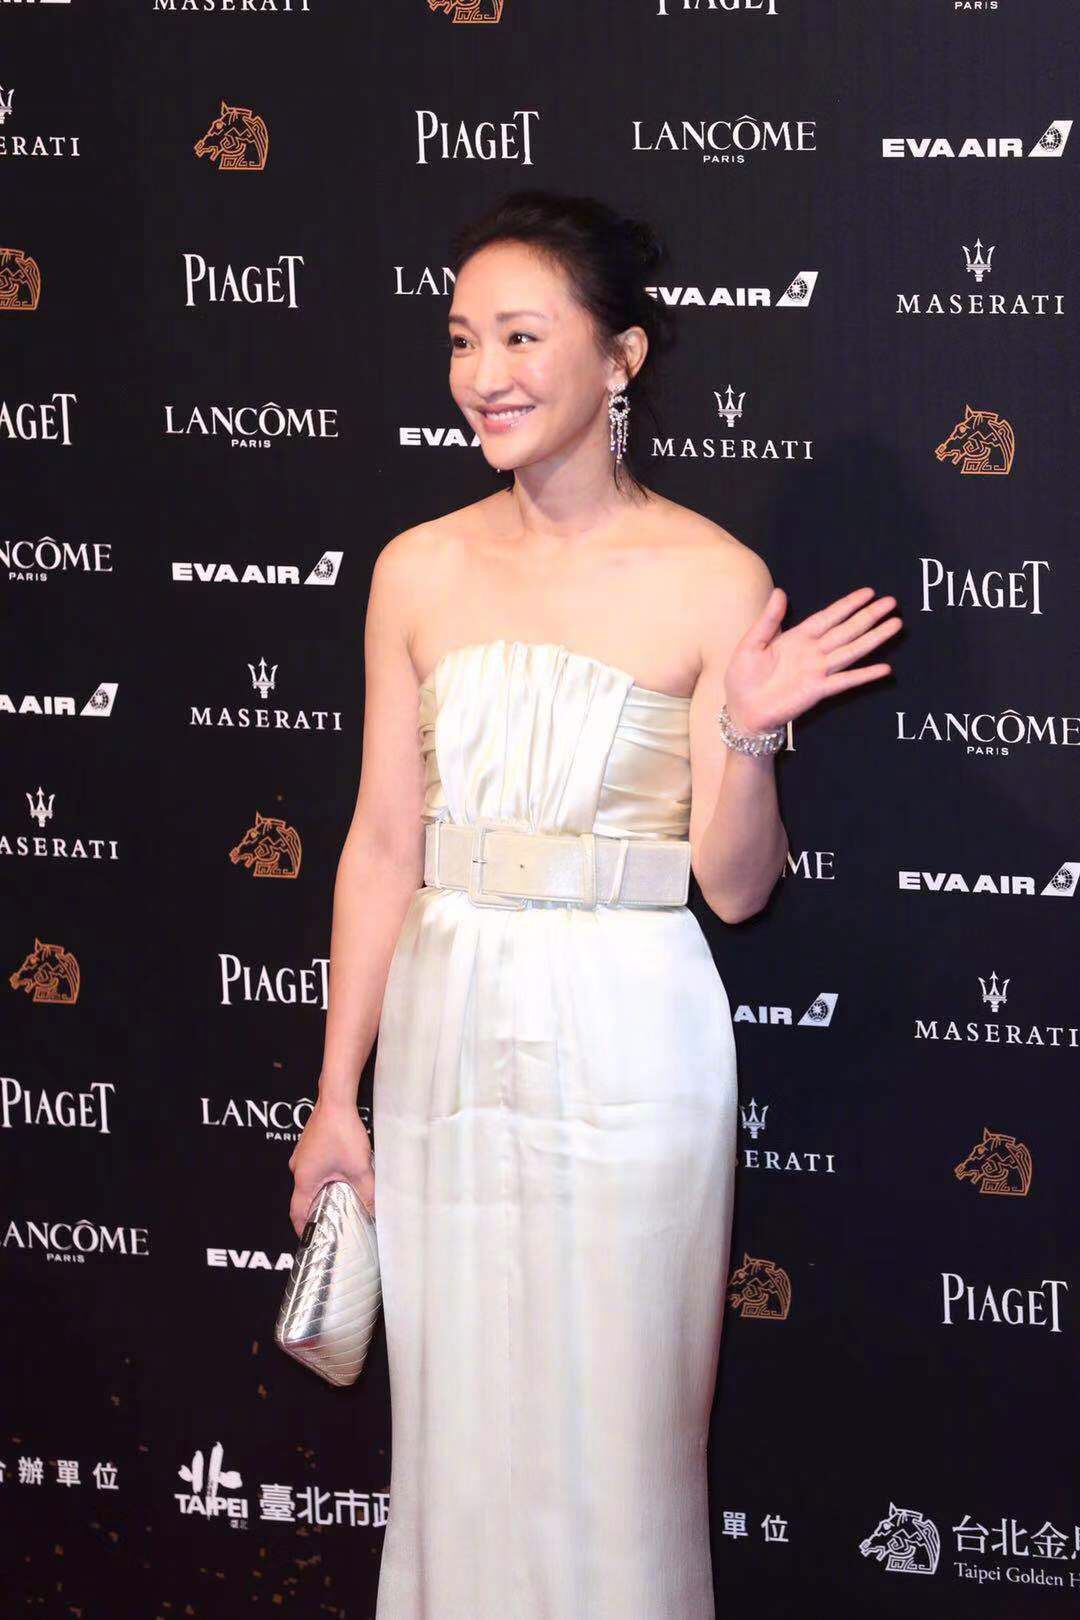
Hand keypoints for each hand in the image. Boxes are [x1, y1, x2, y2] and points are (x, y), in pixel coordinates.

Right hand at [287, 1095, 374, 1237]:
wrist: (336, 1100)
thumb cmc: (342, 1132)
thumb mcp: (359, 1168)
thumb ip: (367, 1193)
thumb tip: (373, 1212)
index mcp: (304, 1179)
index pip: (297, 1213)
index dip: (303, 1229)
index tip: (312, 1240)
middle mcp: (298, 1168)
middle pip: (303, 1198)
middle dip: (317, 1211)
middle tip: (332, 1224)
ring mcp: (302, 1155)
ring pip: (310, 1183)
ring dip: (322, 1193)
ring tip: (339, 1202)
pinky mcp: (309, 1146)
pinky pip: (314, 1169)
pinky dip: (324, 1178)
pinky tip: (341, 1178)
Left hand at [722, 586, 901, 733]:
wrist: (742, 710)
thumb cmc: (743, 678)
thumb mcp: (751, 643)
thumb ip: (769, 619)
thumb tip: (780, 592)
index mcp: (797, 638)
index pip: (828, 616)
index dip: (848, 605)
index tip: (868, 593)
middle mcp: (813, 652)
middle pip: (847, 630)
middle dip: (869, 616)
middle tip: (891, 603)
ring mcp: (818, 671)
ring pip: (852, 650)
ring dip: (874, 638)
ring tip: (895, 625)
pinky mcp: (818, 691)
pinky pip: (845, 681)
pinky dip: (865, 675)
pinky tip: (884, 669)